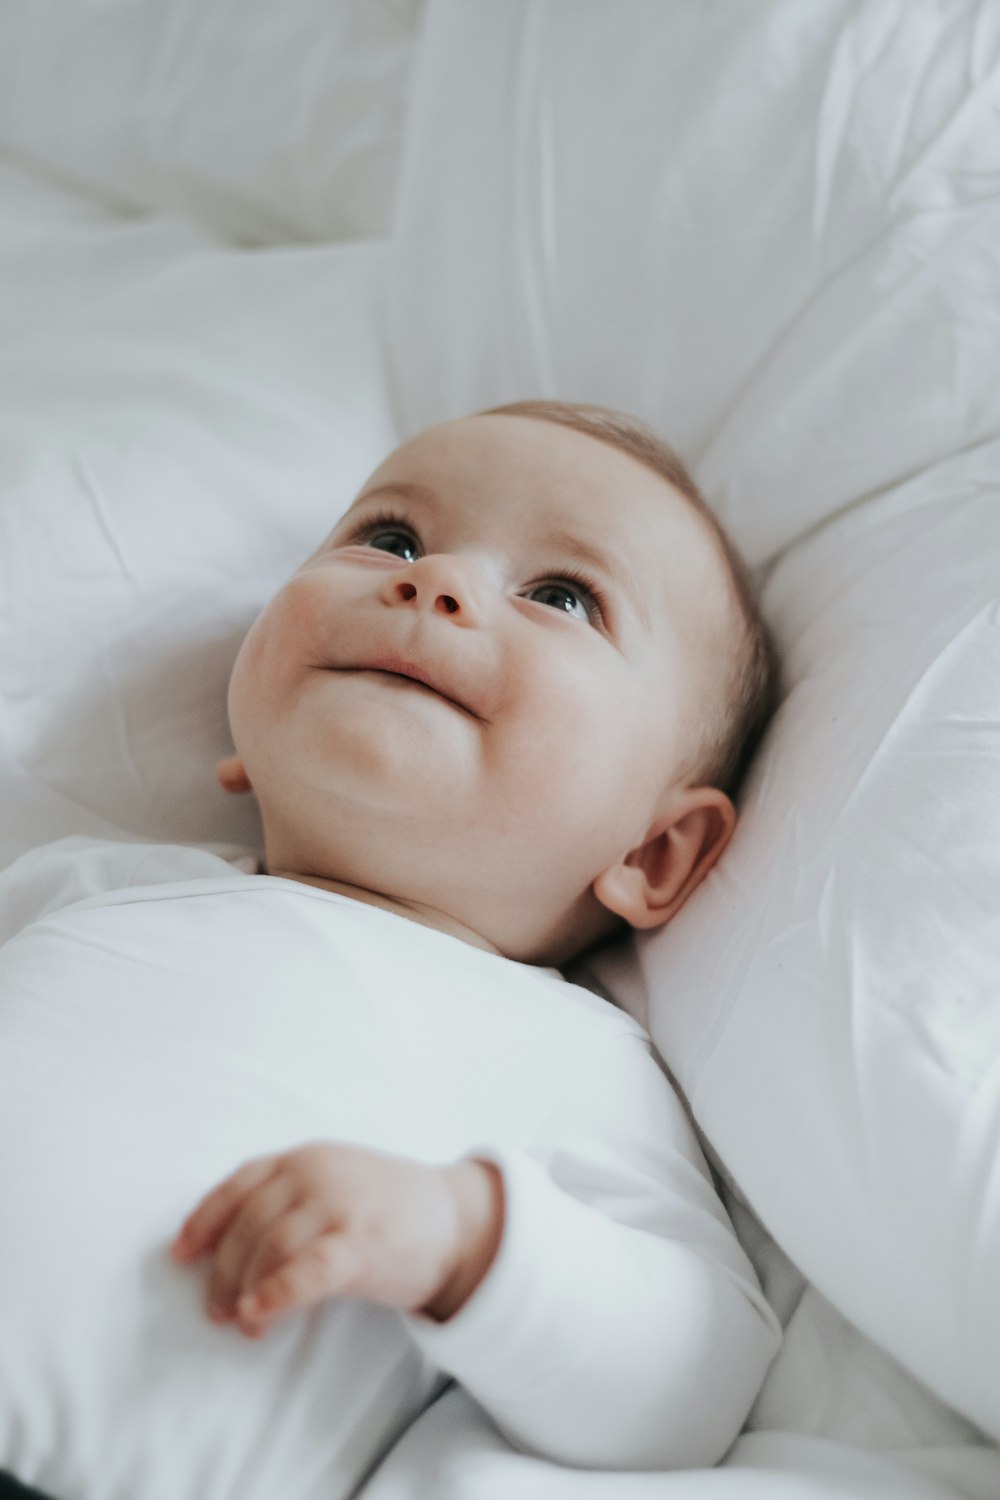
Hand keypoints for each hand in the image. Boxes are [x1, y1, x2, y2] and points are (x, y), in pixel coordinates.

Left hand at [170, 1142, 503, 1336]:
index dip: (205, 1219)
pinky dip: (275, 1294)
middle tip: (215, 1310)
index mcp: (307, 1157)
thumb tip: (230, 1248)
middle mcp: (318, 1173)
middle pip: (249, 1223)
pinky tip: (258, 1317)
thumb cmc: (389, 1209)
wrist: (458, 1220)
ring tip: (243, 1323)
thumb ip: (291, 1200)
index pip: (240, 1183)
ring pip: (269, 1248)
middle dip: (223, 1270)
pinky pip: (306, 1271)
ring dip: (245, 1290)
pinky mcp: (361, 1243)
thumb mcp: (336, 1183)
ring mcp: (340, 1205)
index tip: (180, 1253)